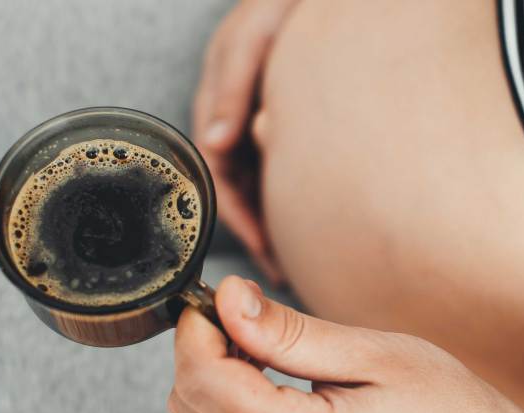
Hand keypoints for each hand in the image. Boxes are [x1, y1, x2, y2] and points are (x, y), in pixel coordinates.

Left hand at [169, 276, 523, 412]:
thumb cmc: (448, 411)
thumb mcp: (372, 353)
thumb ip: (288, 332)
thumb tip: (227, 300)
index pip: (204, 383)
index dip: (197, 331)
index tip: (218, 297)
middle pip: (189, 410)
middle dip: (200, 353)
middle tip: (243, 318)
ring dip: (211, 384)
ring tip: (260, 351)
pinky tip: (265, 387)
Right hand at [193, 0, 298, 284]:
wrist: (308, 0)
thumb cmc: (279, 6)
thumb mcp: (252, 38)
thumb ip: (232, 86)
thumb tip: (213, 144)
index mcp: (216, 108)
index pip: (219, 178)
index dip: (240, 218)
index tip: (265, 250)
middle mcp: (233, 125)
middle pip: (239, 194)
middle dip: (258, 235)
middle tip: (282, 273)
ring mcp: (255, 128)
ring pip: (260, 189)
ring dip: (274, 225)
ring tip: (294, 262)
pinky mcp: (277, 129)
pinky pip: (279, 174)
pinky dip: (289, 202)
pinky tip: (309, 224)